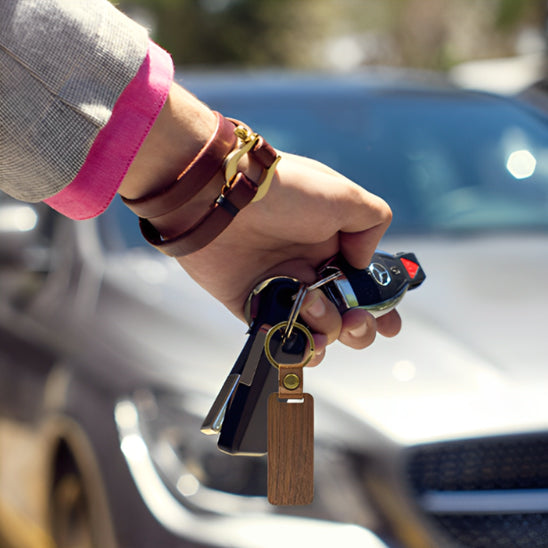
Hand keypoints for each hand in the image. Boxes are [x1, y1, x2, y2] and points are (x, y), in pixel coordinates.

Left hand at [119, 83, 400, 365]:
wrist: (221, 196)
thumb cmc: (284, 191)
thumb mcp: (343, 195)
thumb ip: (371, 224)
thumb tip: (364, 262)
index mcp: (333, 244)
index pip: (364, 282)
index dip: (380, 305)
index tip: (390, 323)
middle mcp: (309, 268)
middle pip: (345, 313)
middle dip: (360, 326)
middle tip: (356, 320)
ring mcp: (282, 287)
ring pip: (316, 329)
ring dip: (328, 329)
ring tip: (313, 306)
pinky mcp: (252, 303)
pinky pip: (279, 335)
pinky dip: (296, 347)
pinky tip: (305, 343)